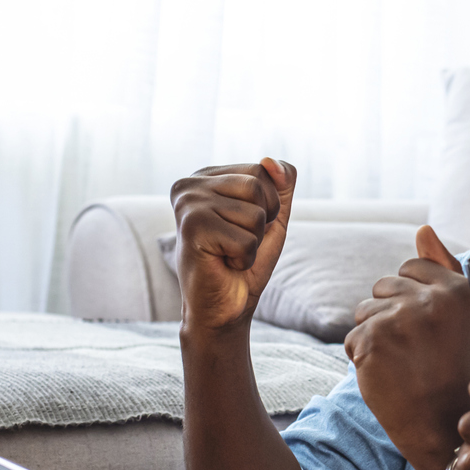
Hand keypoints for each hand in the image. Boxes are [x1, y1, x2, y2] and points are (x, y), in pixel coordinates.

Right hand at [170, 159, 294, 332]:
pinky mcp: (191, 227)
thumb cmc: (244, 260)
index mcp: (206, 176)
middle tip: (237, 242)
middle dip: (263, 221)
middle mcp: (190, 184)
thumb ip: (281, 183)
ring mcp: (187, 204)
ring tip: (228, 253)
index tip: (242, 226)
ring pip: (255, 213)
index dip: (268, 205)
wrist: (223, 307)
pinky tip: (222, 264)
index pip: (262, 170)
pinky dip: (244, 258)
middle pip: (259, 185)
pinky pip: (247, 239)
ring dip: (253, 242)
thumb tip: (270, 161)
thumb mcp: (272, 216)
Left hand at [341, 226, 469, 469]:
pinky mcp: (373, 341)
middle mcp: (430, 300)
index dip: (410, 296)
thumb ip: (443, 268)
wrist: (442, 425)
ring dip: (374, 336)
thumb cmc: (451, 370)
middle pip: (384, 286)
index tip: (423, 326)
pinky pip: (353, 338)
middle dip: (389, 314)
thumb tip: (423, 228)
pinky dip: (363, 359)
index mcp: (457, 290)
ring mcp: (400, 319)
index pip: (412, 267)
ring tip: (400, 363)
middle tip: (413, 350)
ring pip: (365, 311)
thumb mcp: (460, 317)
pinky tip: (387, 376)